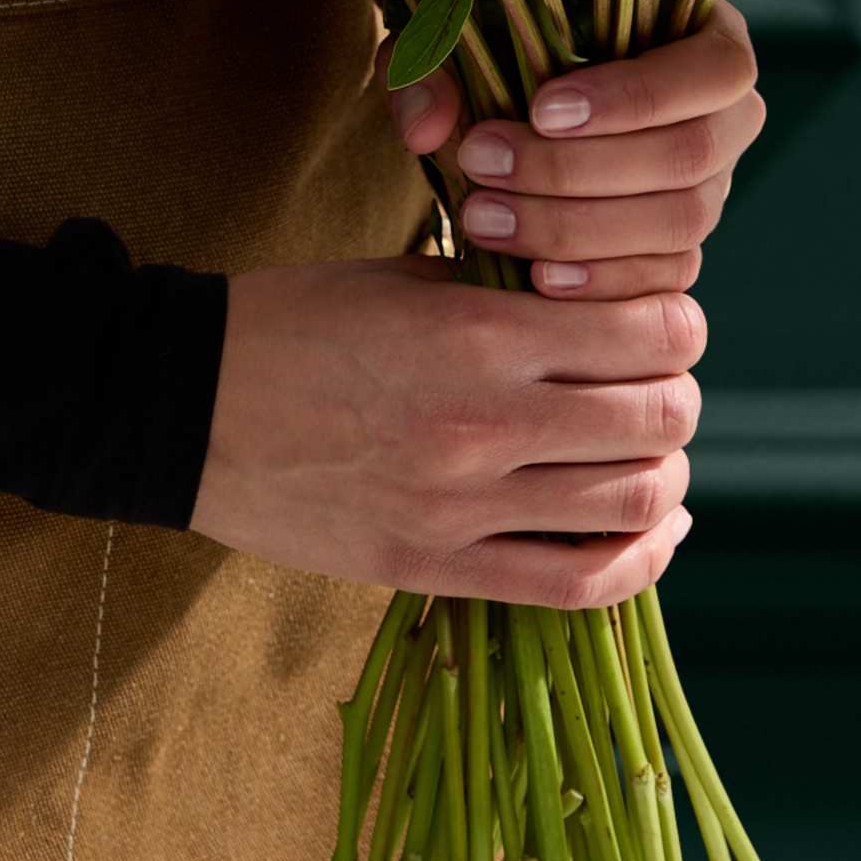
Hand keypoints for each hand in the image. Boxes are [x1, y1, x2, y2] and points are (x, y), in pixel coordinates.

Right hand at [189, 258, 699, 608]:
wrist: (181, 406)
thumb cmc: (291, 323)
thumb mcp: (403, 275)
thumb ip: (504, 293)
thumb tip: (597, 309)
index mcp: (478, 332)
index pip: (651, 332)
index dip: (679, 326)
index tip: (665, 326)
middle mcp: (485, 421)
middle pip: (658, 420)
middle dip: (675, 398)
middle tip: (657, 390)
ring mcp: (462, 506)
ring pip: (634, 503)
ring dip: (664, 475)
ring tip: (649, 458)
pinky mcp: (434, 568)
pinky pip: (577, 584)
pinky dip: (638, 561)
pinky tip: (649, 532)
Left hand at [387, 0, 764, 297]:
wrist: (500, 103)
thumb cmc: (496, 39)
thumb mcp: (456, 26)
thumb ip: (432, 61)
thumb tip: (428, 130)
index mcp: (707, 36)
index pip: (715, 70)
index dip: (637, 97)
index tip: (541, 109)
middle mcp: (726, 117)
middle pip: (691, 155)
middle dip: (579, 168)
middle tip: (483, 162)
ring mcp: (711, 188)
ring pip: (679, 223)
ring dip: (576, 228)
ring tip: (484, 219)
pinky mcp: (680, 247)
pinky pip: (664, 279)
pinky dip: (600, 283)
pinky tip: (534, 277)